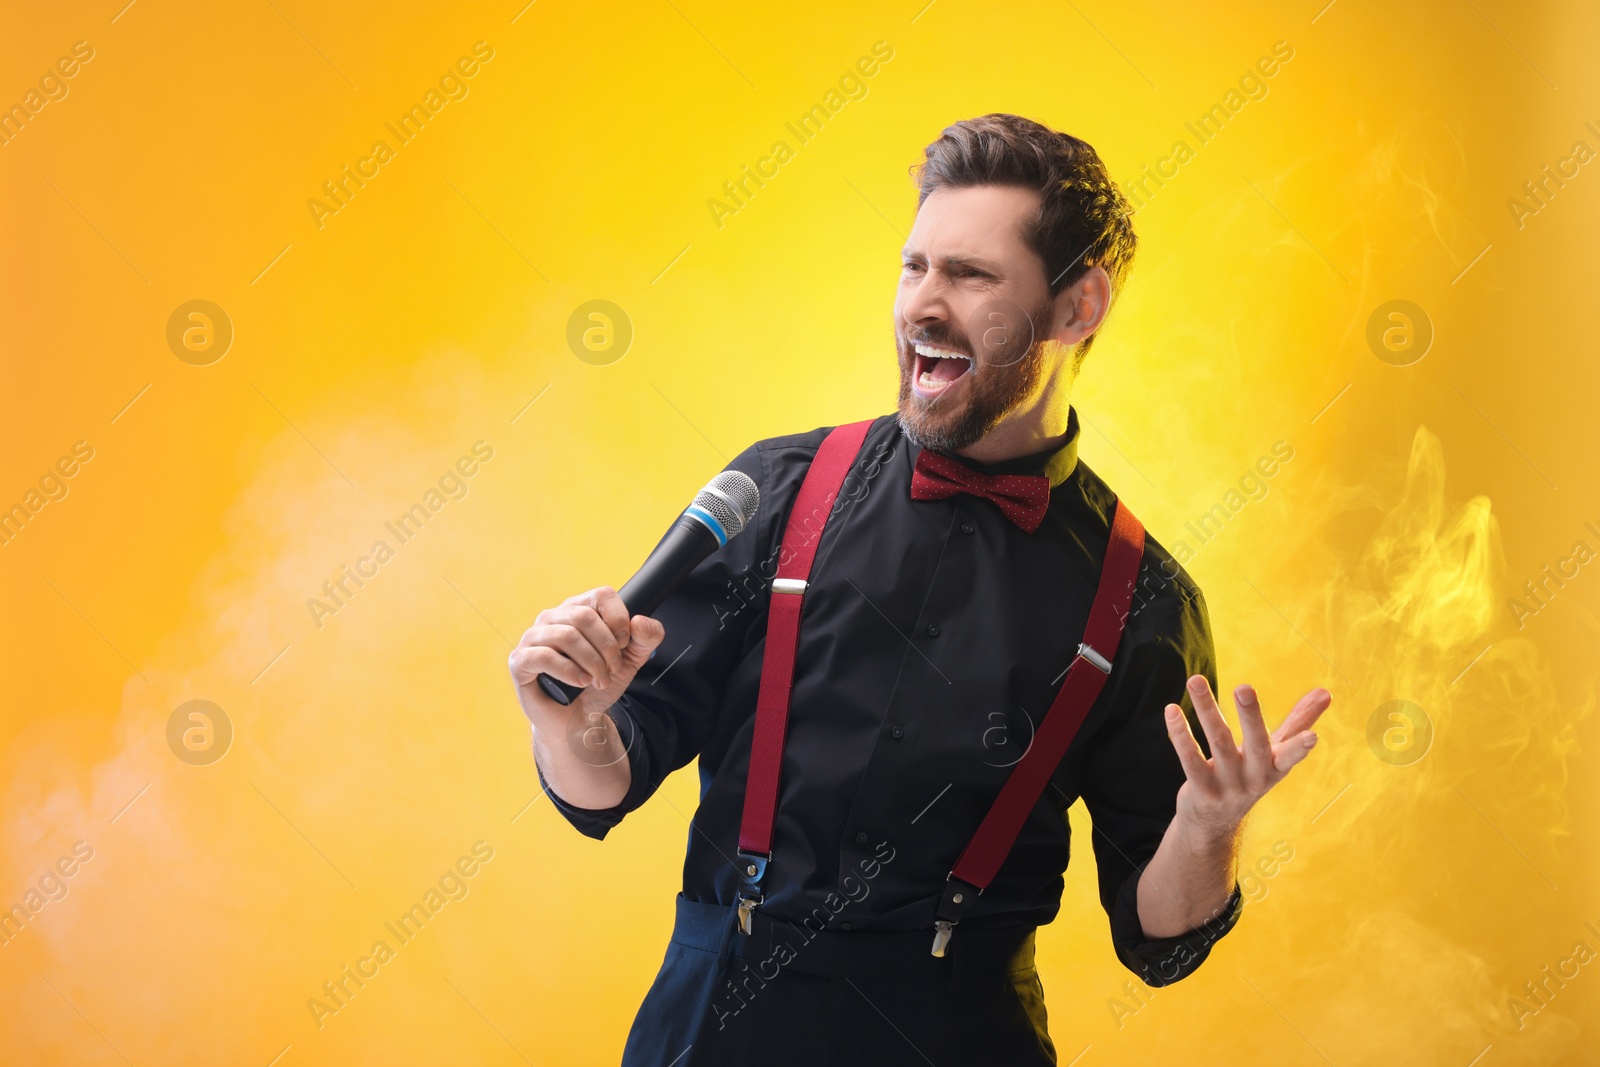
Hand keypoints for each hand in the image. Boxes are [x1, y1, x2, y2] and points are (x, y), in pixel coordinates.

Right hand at [507, 586, 665, 737]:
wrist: (579, 720)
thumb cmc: (599, 685)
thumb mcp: (631, 660)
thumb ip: (647, 638)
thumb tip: (640, 622)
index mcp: (578, 609)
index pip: (602, 595)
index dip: (619, 620)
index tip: (624, 645)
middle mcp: (553, 618)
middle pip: (585, 617)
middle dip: (607, 648)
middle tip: (611, 670)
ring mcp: (533, 637)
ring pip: (567, 636)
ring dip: (591, 663)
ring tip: (597, 680)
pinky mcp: (520, 660)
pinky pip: (544, 656)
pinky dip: (570, 672)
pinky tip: (580, 683)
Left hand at [1163, 675, 1331, 835]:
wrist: (1215, 823)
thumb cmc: (1250, 775)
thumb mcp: (1276, 754)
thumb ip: (1299, 722)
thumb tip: (1326, 692)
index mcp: (1276, 767)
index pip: (1291, 756)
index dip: (1301, 748)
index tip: (1313, 737)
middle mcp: (1255, 778)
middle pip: (1255, 743)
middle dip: (1251, 715)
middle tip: (1244, 687)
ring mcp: (1228, 786)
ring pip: (1218, 742)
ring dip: (1207, 709)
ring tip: (1195, 680)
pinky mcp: (1202, 790)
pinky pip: (1190, 759)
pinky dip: (1180, 734)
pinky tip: (1172, 710)